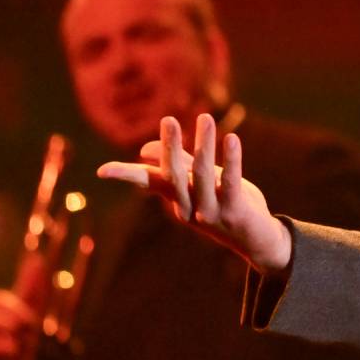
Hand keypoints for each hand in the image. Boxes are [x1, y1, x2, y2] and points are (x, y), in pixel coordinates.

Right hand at [97, 114, 293, 272]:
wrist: (258, 240)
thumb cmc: (227, 206)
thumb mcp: (201, 185)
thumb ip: (179, 164)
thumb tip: (144, 149)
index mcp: (177, 200)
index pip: (148, 183)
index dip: (126, 175)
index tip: (101, 171)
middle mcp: (190, 208)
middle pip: (174, 176)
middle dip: (170, 148)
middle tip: (168, 120)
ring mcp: (212, 212)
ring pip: (202, 176)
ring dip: (205, 145)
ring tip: (205, 119)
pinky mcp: (236, 212)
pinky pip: (231, 183)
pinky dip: (232, 160)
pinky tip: (232, 140)